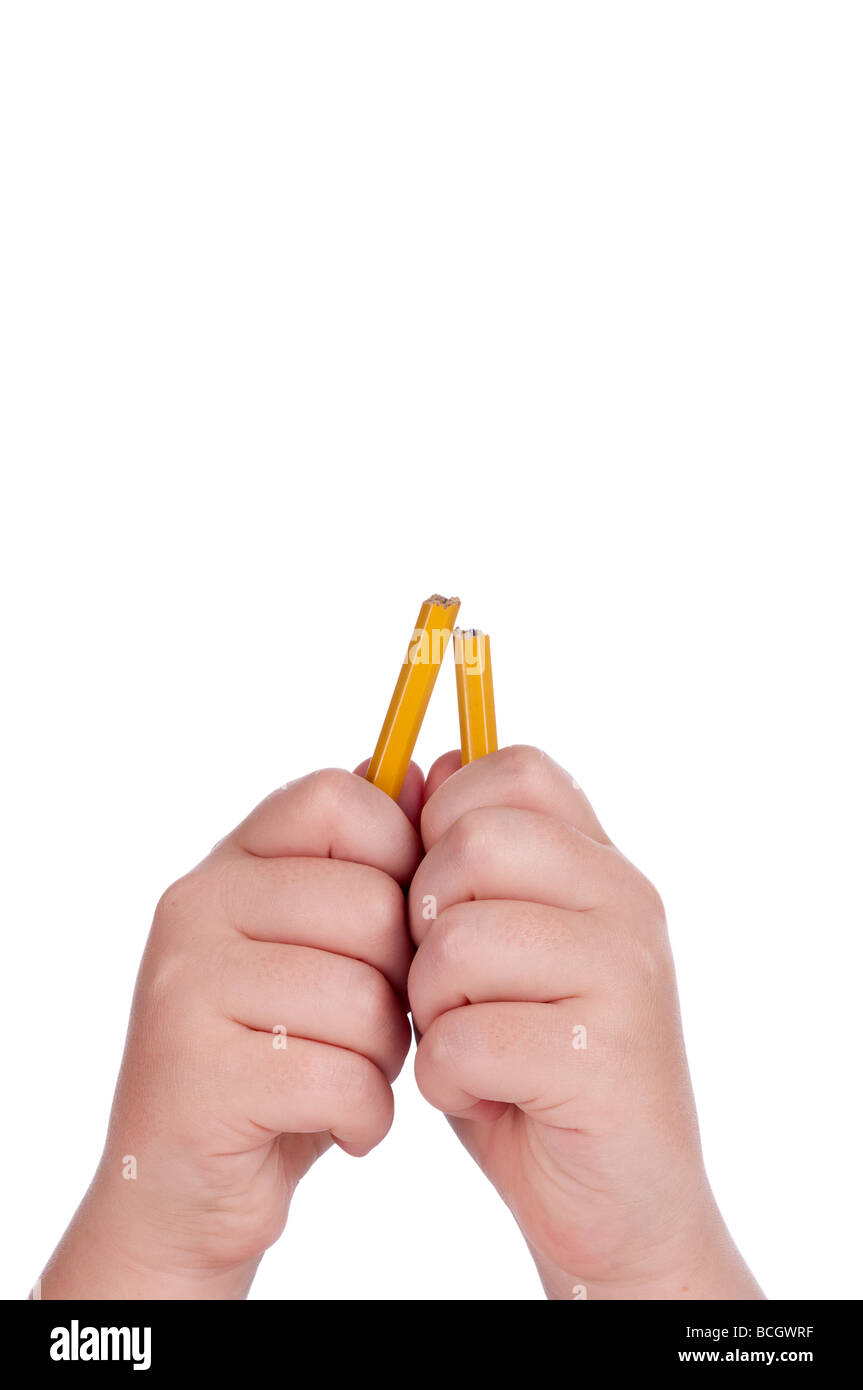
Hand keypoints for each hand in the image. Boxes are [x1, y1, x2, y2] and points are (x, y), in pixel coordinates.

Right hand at [39, 766, 421, 1298]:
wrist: (187, 1192)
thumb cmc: (280, 1058)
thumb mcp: (323, 951)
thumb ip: (364, 866)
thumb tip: (429, 772)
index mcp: (229, 862)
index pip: (338, 799)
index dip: (398, 860)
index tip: (392, 929)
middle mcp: (195, 906)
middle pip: (369, 905)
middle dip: (400, 982)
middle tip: (374, 1028)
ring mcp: (185, 988)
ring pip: (362, 997)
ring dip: (385, 1057)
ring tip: (352, 1075)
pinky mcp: (195, 1077)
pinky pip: (340, 1079)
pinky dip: (365, 1117)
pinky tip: (340, 1125)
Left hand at [408, 746, 762, 1299]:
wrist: (617, 1205)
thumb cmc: (529, 1064)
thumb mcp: (490, 949)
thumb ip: (460, 865)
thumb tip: (414, 769)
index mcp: (599, 863)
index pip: (512, 770)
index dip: (445, 818)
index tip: (441, 894)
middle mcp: (625, 901)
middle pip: (471, 844)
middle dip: (423, 920)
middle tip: (445, 985)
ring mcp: (624, 975)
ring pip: (457, 944)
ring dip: (429, 1009)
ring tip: (464, 1044)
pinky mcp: (604, 1058)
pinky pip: (466, 1038)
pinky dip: (447, 1080)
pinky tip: (480, 1095)